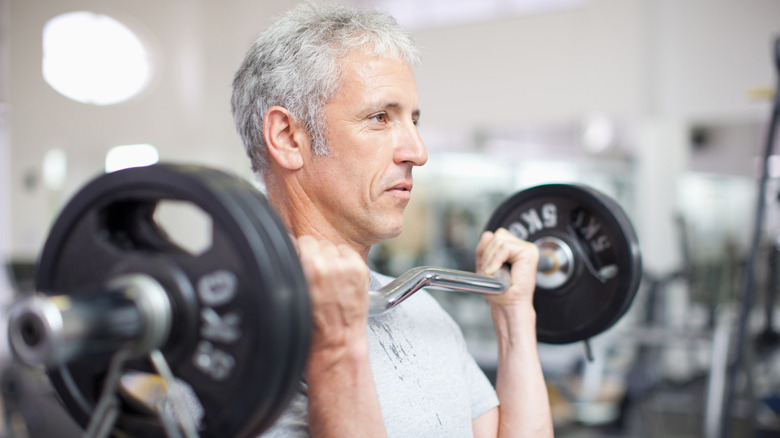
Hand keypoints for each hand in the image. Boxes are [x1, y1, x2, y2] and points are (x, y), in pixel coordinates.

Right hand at [295, 235, 370, 351]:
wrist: (336, 342)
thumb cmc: (313, 325)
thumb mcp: (293, 292)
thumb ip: (292, 268)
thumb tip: (291, 248)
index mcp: (308, 267)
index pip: (301, 241)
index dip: (300, 253)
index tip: (301, 261)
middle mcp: (328, 265)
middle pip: (317, 242)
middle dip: (315, 255)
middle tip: (316, 274)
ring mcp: (346, 267)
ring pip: (333, 246)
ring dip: (331, 257)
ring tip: (329, 277)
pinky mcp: (360, 270)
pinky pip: (348, 252)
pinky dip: (345, 260)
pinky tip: (341, 277)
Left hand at [475, 228, 538, 307]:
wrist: (508, 305)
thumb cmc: (500, 292)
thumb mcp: (486, 265)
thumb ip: (485, 249)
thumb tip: (487, 234)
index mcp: (513, 249)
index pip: (494, 236)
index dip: (485, 249)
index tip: (486, 267)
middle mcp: (522, 247)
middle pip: (497, 235)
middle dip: (487, 253)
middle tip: (490, 271)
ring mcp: (527, 249)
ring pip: (500, 239)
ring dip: (491, 257)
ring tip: (494, 272)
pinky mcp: (529, 252)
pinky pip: (505, 247)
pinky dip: (496, 259)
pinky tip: (496, 270)